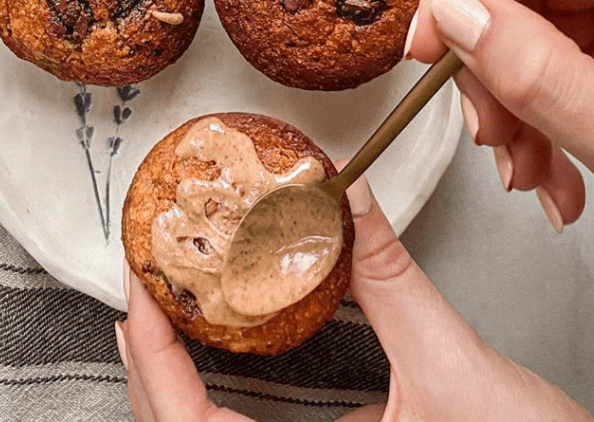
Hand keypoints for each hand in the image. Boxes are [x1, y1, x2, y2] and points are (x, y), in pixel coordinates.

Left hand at [117, 172, 593, 420]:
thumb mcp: (454, 368)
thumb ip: (389, 277)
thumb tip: (347, 195)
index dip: (152, 356)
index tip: (139, 283)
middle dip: (151, 364)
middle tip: (145, 285)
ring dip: (177, 381)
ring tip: (167, 315)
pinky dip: (218, 399)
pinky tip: (227, 355)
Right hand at [408, 0, 593, 306]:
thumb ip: (545, 80)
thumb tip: (458, 16)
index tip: (433, 42)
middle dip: (494, 61)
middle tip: (489, 132)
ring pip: (547, 23)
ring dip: (521, 100)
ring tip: (531, 171)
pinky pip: (577, 58)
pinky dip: (551, 114)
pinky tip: (559, 170)